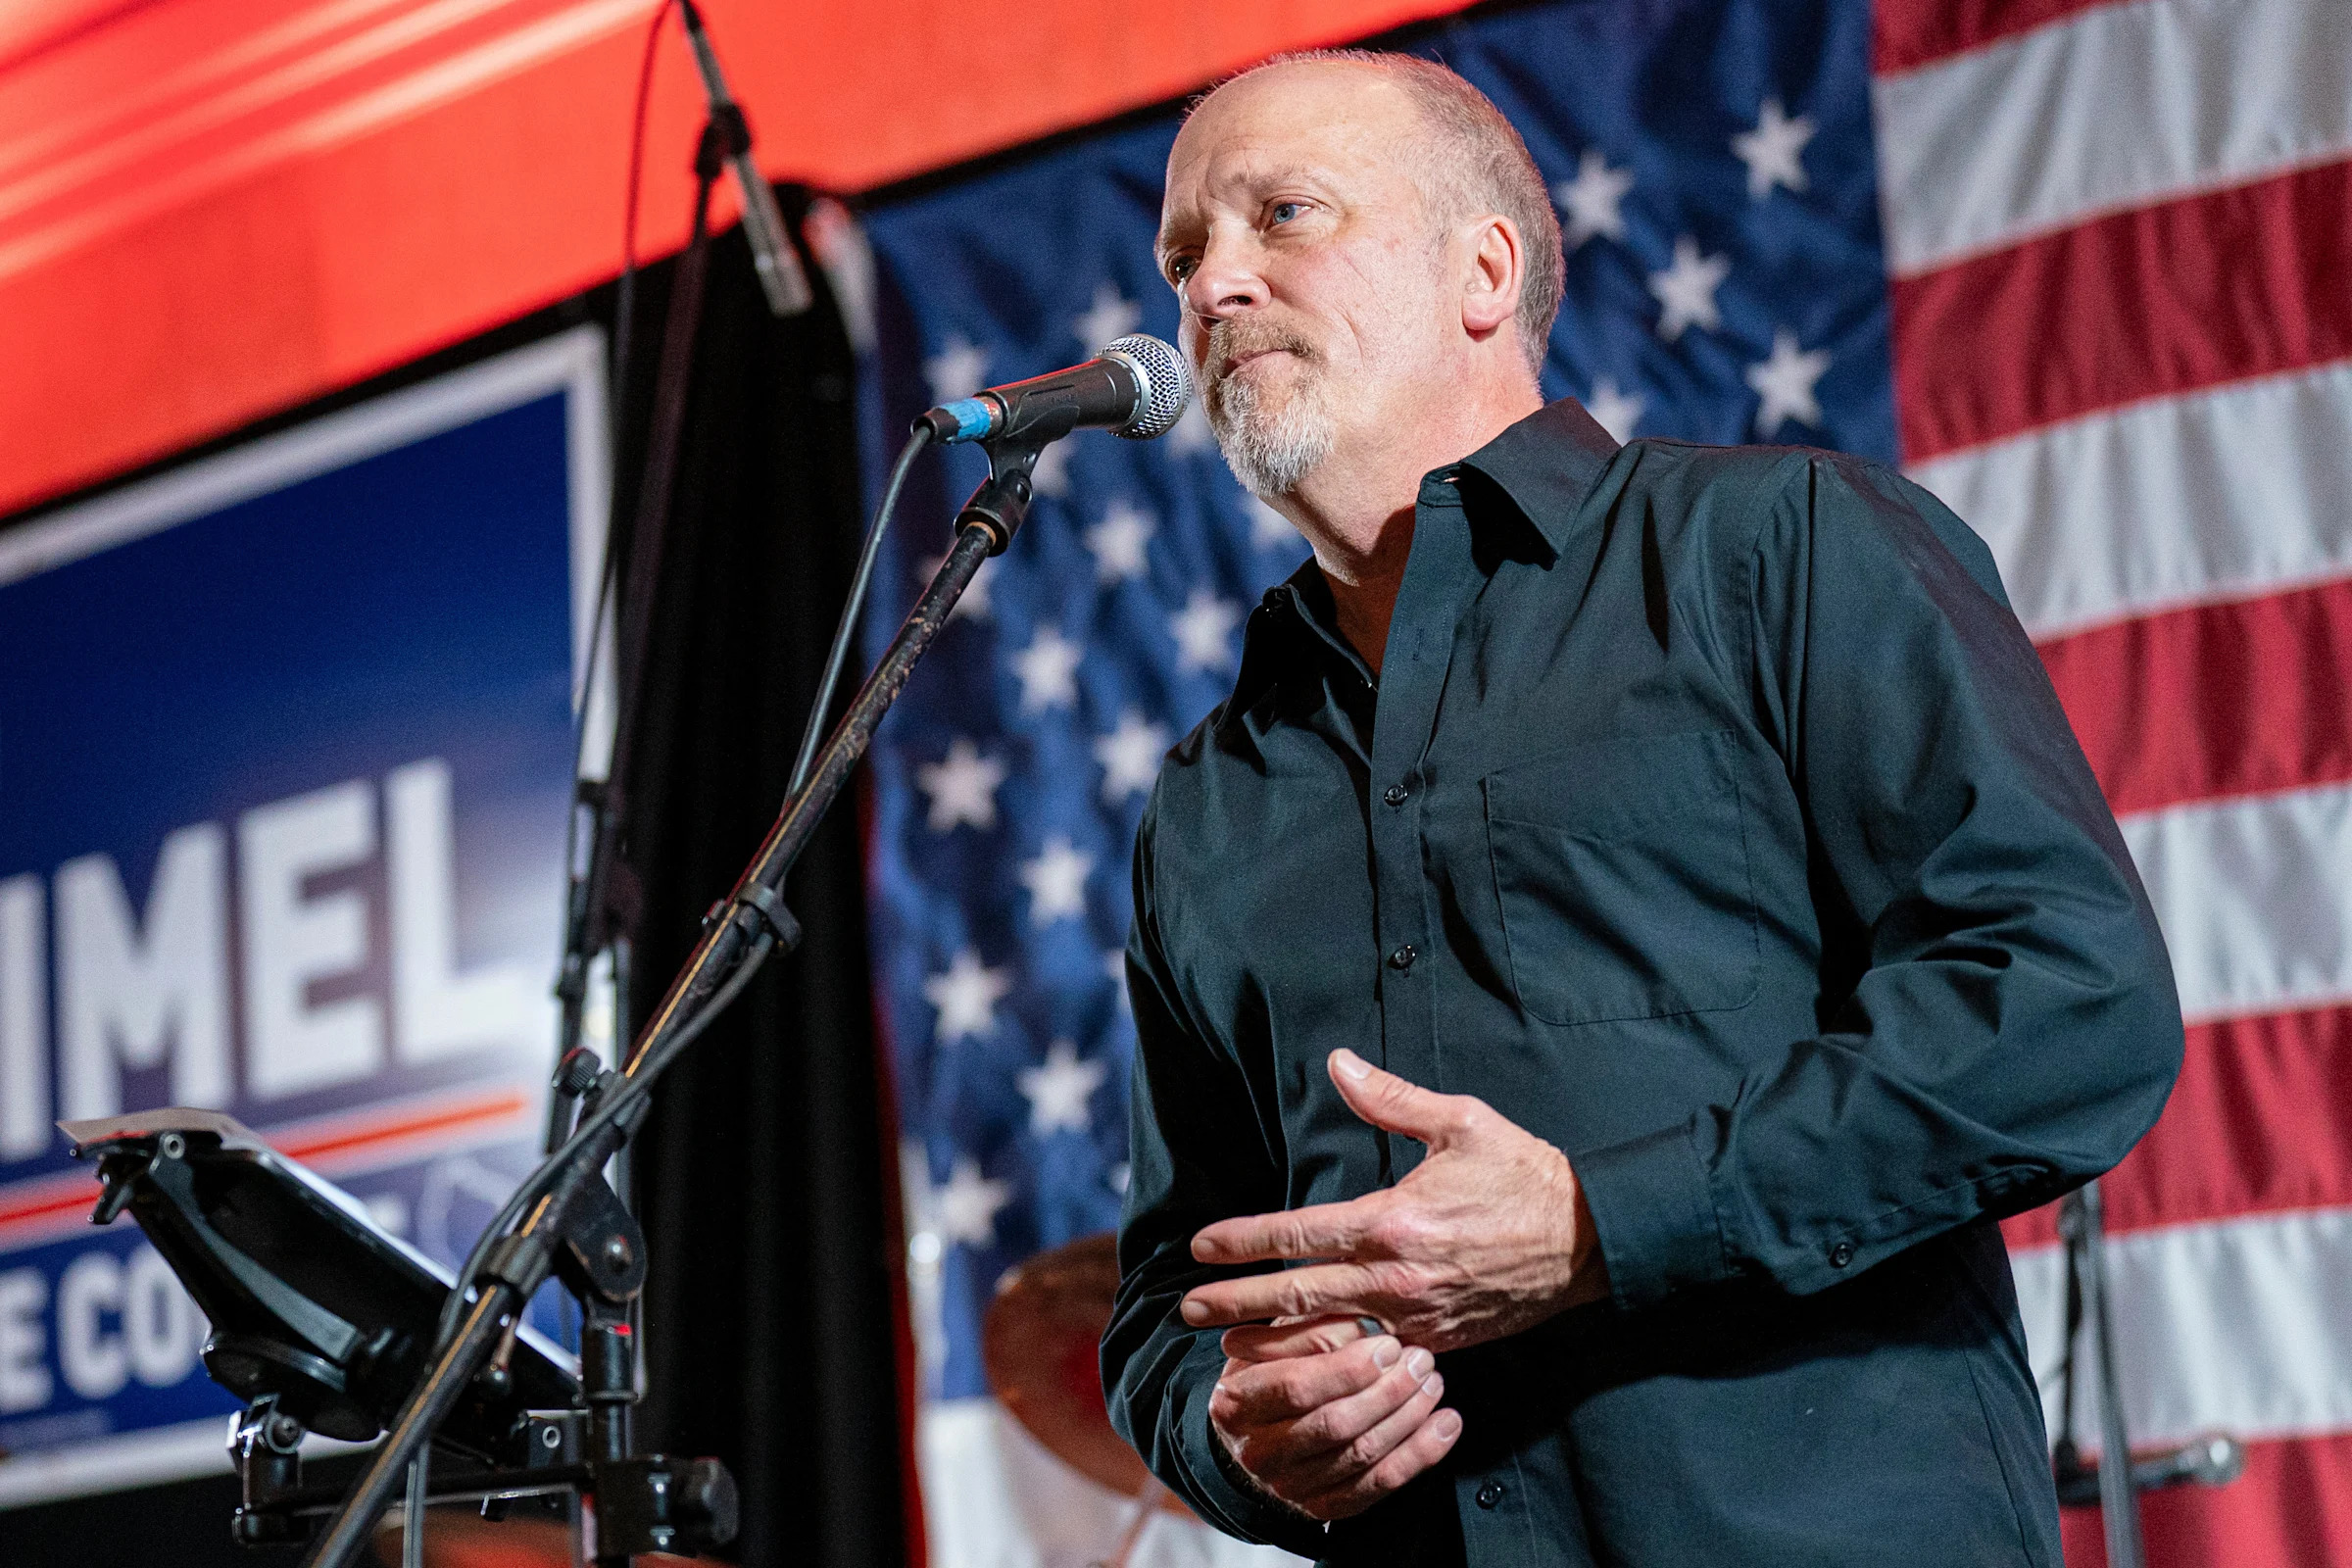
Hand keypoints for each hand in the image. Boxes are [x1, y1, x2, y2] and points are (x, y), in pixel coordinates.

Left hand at [1182, 1049, 1606, 1351]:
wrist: (1593, 1240)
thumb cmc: (1525, 1173)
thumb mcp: (1461, 1122)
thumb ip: (1390, 1098)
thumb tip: (1337, 1062)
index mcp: (1393, 1220)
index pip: (1298, 1234)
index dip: (1243, 1241)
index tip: (1201, 1247)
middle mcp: (1398, 1276)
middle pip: (1298, 1295)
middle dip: (1236, 1304)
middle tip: (1187, 1310)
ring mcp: (1418, 1317)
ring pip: (1331, 1336)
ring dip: (1277, 1343)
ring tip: (1227, 1352)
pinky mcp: (1440, 1342)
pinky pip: (1373, 1355)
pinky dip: (1333, 1361)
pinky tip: (1303, 1366)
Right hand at [1208, 1313, 1461, 1520]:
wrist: (1254, 1431)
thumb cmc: (1269, 1372)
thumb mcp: (1274, 1340)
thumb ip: (1309, 1330)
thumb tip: (1362, 1324)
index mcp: (1236, 1404)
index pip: (1296, 1387)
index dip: (1347, 1368)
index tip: (1387, 1344)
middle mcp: (1259, 1452)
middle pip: (1334, 1424)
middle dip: (1387, 1391)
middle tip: (1420, 1360)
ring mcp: (1290, 1486)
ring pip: (1361, 1455)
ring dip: (1409, 1418)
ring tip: (1433, 1383)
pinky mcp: (1323, 1507)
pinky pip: (1378, 1485)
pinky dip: (1419, 1454)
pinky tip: (1444, 1426)